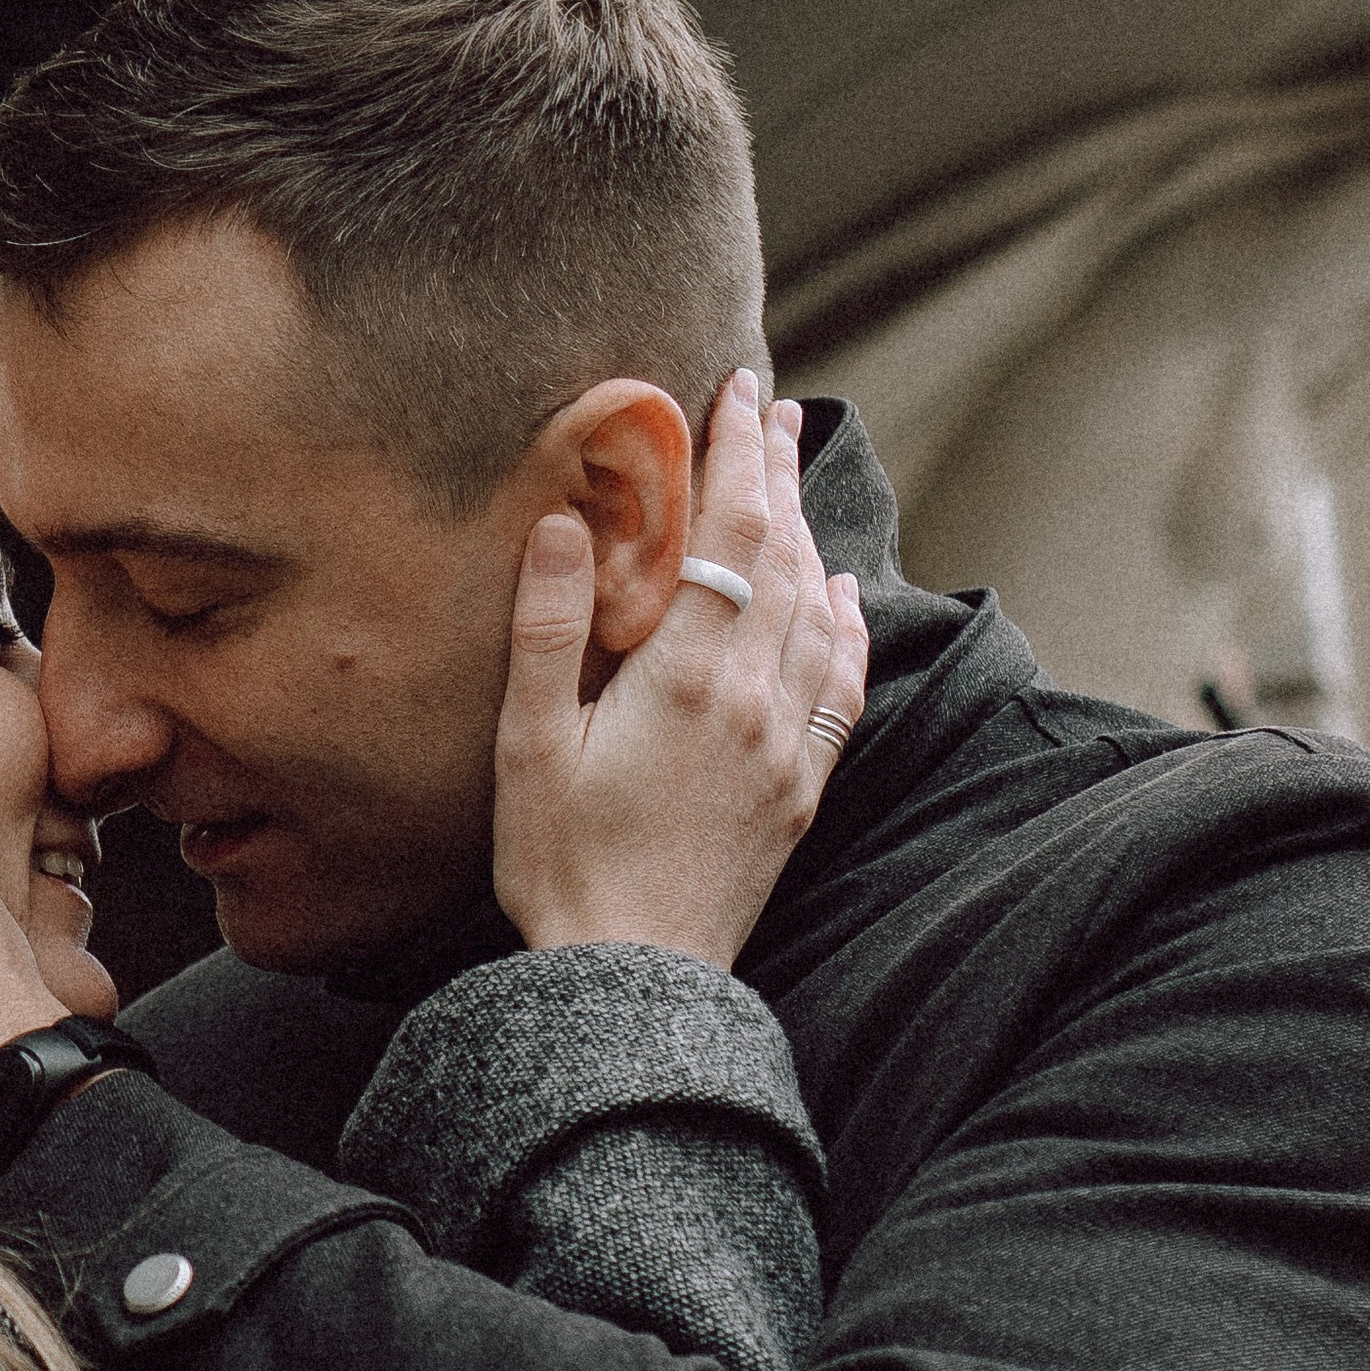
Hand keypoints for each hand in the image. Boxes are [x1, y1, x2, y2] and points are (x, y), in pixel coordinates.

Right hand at [493, 375, 867, 967]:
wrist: (633, 979)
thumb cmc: (561, 865)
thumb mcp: (526, 744)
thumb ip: (547, 628)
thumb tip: (565, 521)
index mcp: (687, 676)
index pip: (731, 533)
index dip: (737, 454)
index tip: (740, 391)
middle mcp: (754, 698)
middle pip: (783, 557)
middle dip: (776, 475)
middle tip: (771, 411)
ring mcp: (787, 746)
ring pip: (814, 612)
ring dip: (808, 535)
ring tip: (796, 480)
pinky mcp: (799, 790)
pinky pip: (840, 686)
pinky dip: (843, 626)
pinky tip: (839, 598)